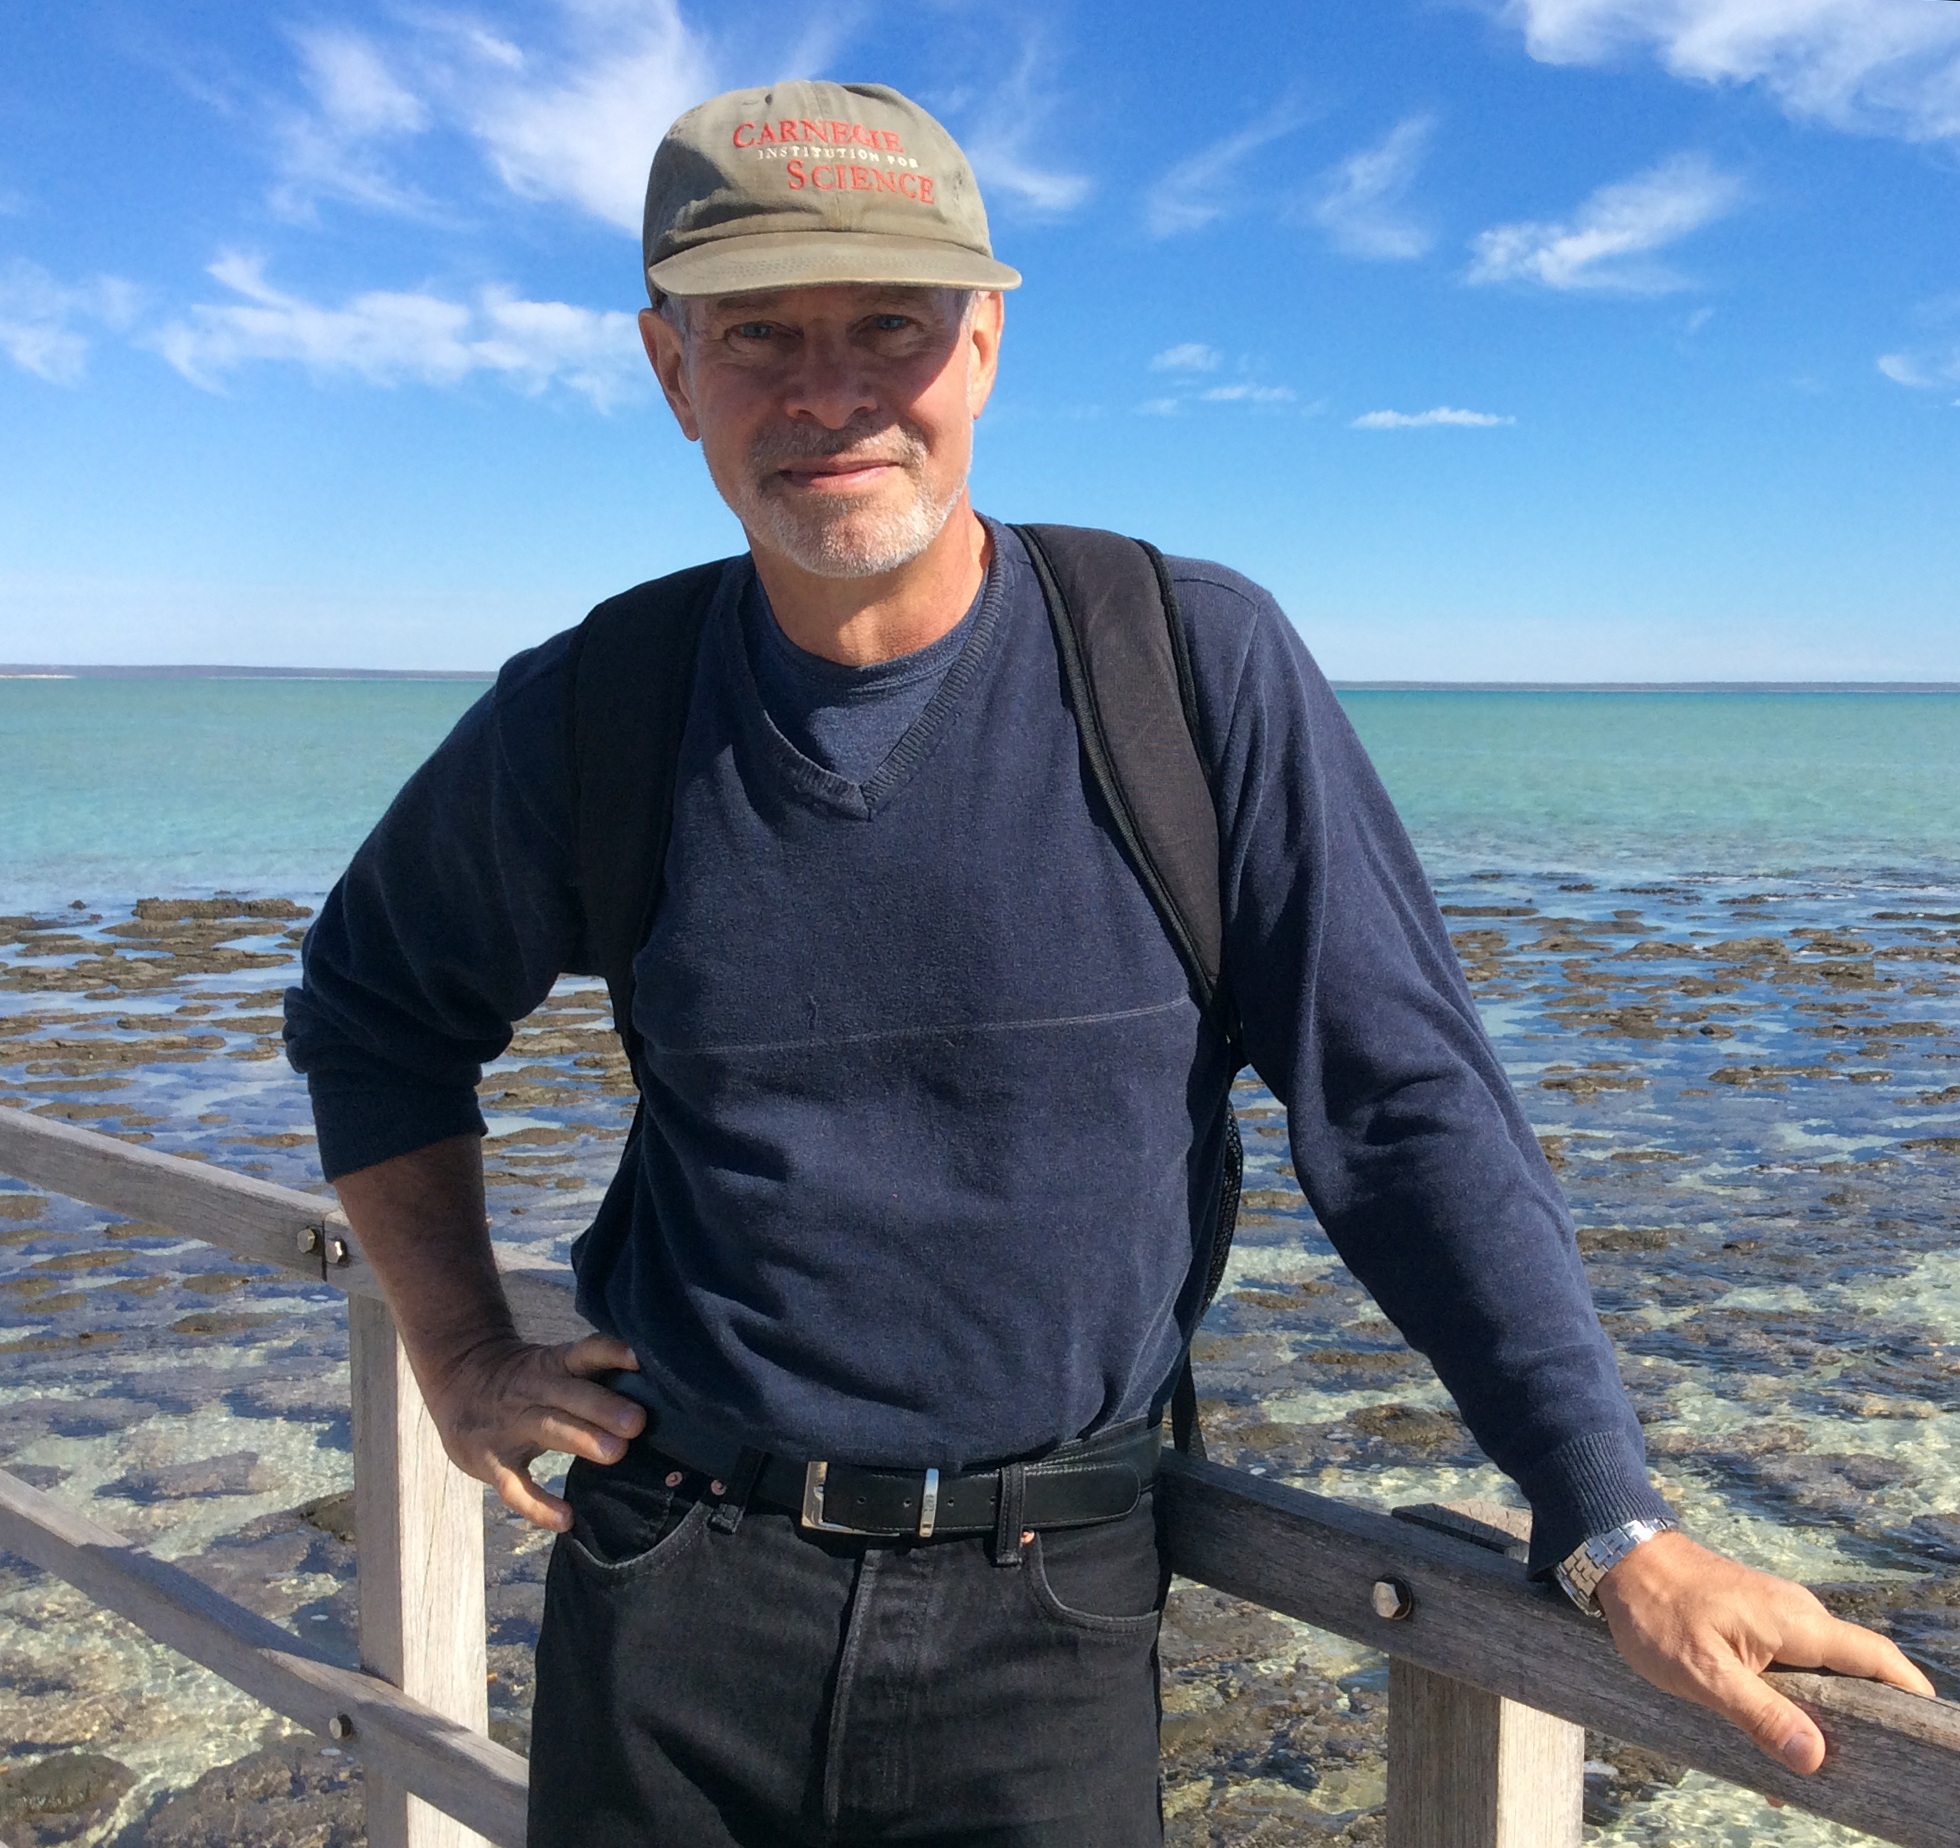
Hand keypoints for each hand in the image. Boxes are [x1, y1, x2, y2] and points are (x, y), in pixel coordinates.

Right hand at [419, 1332, 647, 1530]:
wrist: (457, 1378)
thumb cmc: (525, 1377)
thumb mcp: (552, 1365)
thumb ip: (593, 1377)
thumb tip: (655, 1392)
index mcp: (553, 1365)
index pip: (584, 1352)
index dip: (610, 1353)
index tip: (639, 1359)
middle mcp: (533, 1390)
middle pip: (571, 1394)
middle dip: (604, 1407)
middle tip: (638, 1422)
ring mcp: (509, 1425)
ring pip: (548, 1429)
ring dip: (582, 1439)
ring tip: (617, 1453)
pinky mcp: (490, 1460)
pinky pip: (514, 1486)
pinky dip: (537, 1505)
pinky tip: (566, 1519)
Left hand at [1596, 1530, 1936, 1773]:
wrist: (1620, 1555)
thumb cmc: (1656, 1611)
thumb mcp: (1702, 1672)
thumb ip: (1758, 1713)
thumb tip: (1814, 1756)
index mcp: (1797, 1623)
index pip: (1876, 1657)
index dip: (1909, 1691)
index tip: (1927, 1731)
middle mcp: (1798, 1615)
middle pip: (1854, 1671)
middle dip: (1863, 1719)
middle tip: (1858, 1769)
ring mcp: (1778, 1614)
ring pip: (1821, 1670)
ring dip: (1823, 1712)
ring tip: (1809, 1765)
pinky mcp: (1757, 1619)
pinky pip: (1792, 1661)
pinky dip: (1794, 1695)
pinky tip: (1774, 1730)